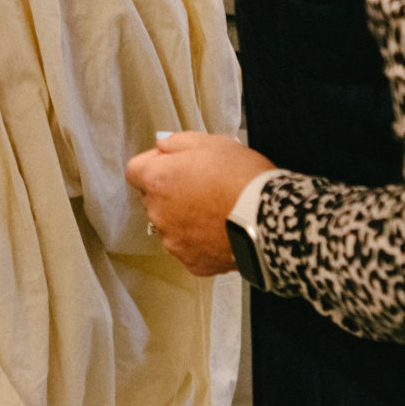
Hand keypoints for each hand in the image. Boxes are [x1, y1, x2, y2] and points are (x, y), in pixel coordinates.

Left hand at [125, 132, 275, 277]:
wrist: (269, 220)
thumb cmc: (242, 177)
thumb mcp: (211, 142)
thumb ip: (177, 142)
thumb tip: (162, 147)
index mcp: (157, 180)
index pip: (135, 170)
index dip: (155, 164)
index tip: (174, 163)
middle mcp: (158, 213)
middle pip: (154, 199)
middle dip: (172, 191)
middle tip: (204, 185)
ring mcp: (174, 241)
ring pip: (171, 225)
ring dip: (185, 218)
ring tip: (217, 210)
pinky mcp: (192, 262)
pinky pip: (190, 248)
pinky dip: (201, 241)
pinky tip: (222, 229)